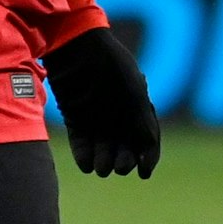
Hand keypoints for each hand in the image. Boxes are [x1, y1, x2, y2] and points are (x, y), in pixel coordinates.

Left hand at [43, 27, 160, 178]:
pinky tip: (87, 163)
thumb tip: (147, 164)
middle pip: (125, 148)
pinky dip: (85, 157)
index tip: (142, 173)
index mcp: (139, 109)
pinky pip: (82, 145)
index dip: (147, 158)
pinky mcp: (75, 119)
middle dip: (124, 161)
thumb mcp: (135, 98)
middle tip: (120, 165)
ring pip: (103, 150)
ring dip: (104, 162)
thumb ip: (144, 128)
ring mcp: (96, 118)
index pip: (147, 140)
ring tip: (102, 166)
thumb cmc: (112, 69)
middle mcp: (119, 115)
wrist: (77, 50)